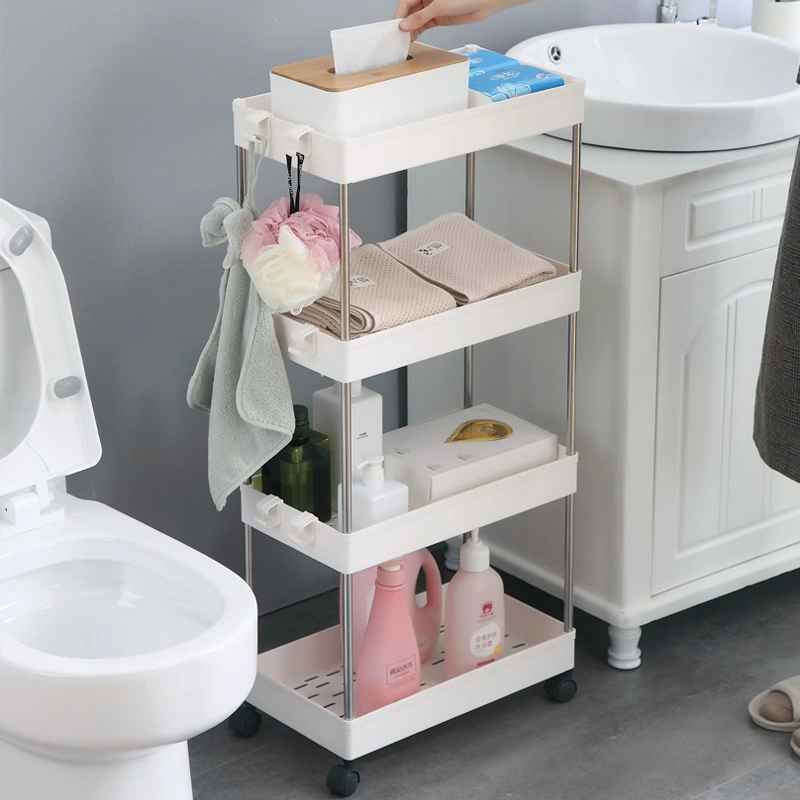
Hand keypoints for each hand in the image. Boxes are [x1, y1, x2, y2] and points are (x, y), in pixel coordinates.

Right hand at [395, 0, 513, 40]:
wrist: (482, 2)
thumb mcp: (438, 7)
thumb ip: (421, 17)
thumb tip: (406, 25)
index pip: (406, 3)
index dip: (400, 15)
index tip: (396, 27)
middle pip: (410, 12)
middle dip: (405, 24)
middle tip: (399, 36)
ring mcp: (432, 8)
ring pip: (416, 20)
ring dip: (411, 30)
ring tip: (406, 40)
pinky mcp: (438, 17)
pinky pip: (424, 25)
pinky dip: (418, 32)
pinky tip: (414, 38)